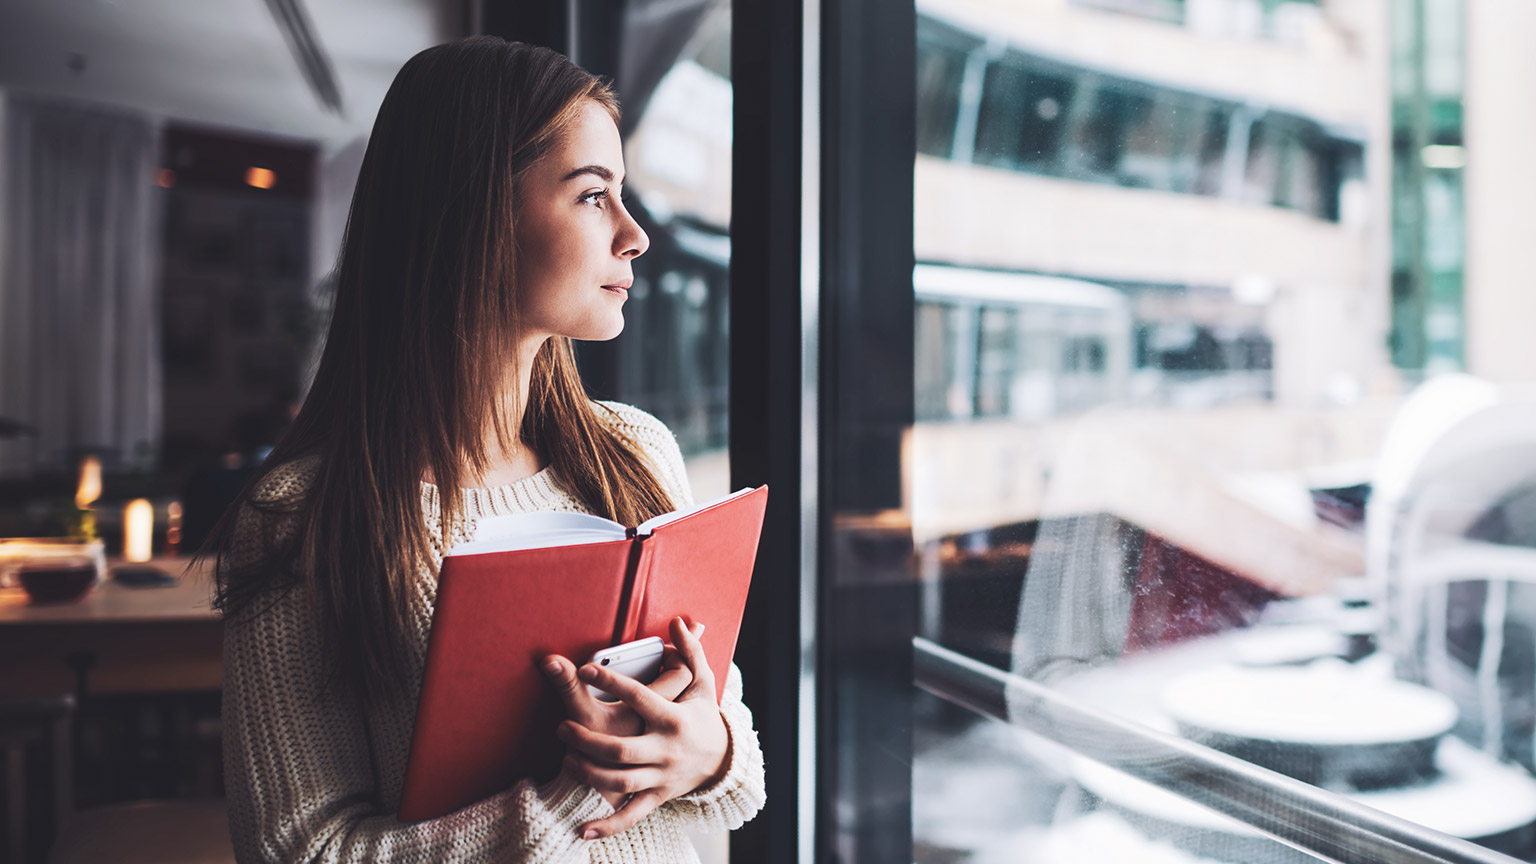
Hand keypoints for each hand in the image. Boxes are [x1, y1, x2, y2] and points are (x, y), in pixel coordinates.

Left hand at [560, 617, 729, 839]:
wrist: (723, 762)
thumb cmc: (703, 716)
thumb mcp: (702, 683)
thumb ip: (690, 651)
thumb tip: (679, 621)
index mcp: (674, 718)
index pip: (640, 696)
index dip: (612, 680)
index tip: (586, 667)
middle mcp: (666, 750)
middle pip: (621, 749)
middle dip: (586, 740)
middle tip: (561, 727)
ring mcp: (660, 777)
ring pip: (619, 781)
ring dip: (588, 772)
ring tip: (566, 756)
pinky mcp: (655, 797)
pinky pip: (629, 814)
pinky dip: (607, 826)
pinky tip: (582, 830)